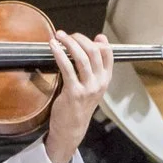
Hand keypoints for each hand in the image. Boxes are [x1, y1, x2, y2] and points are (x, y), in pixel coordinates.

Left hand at [42, 32, 113, 162]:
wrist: (71, 128)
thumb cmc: (78, 105)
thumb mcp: (91, 87)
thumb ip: (91, 69)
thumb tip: (91, 47)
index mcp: (105, 80)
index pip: (108, 55)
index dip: (101, 42)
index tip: (92, 36)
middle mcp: (99, 83)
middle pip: (94, 52)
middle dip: (80, 38)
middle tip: (67, 34)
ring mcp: (88, 88)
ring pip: (82, 58)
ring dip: (69, 43)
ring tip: (59, 36)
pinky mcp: (74, 92)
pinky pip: (67, 67)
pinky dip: (60, 54)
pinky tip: (53, 47)